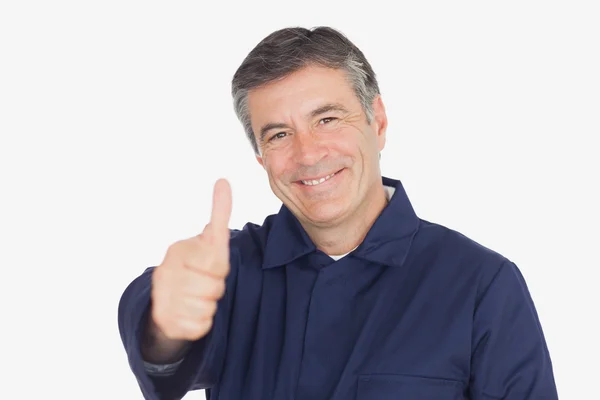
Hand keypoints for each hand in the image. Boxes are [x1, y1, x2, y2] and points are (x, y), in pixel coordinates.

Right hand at [150, 178, 231, 340]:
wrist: (166, 301)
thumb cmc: (195, 267)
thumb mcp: (207, 241)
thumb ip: (218, 215)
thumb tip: (224, 181)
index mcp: (178, 251)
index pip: (216, 263)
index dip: (219, 269)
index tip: (210, 266)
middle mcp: (165, 272)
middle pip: (215, 288)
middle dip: (216, 288)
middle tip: (205, 283)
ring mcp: (162, 298)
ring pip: (208, 308)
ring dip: (209, 306)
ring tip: (197, 298)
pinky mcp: (165, 321)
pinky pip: (201, 326)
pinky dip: (202, 323)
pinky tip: (190, 313)